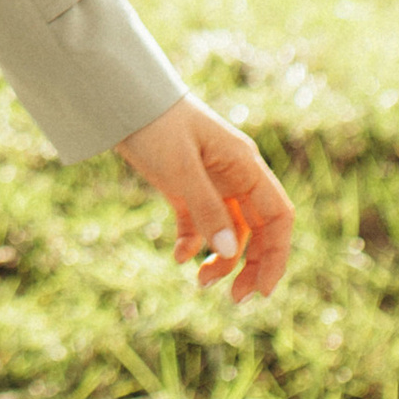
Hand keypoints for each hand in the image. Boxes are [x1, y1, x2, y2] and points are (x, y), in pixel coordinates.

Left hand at [115, 95, 292, 305]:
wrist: (120, 98)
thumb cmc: (155, 123)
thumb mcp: (180, 168)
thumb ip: (206, 210)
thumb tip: (231, 254)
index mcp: (245, 165)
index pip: (278, 216)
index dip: (277, 255)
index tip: (264, 290)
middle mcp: (234, 176)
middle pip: (258, 230)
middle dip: (252, 266)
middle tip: (235, 300)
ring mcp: (211, 183)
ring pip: (230, 232)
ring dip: (221, 260)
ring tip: (199, 282)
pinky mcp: (185, 188)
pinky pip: (200, 225)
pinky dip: (192, 244)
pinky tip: (176, 256)